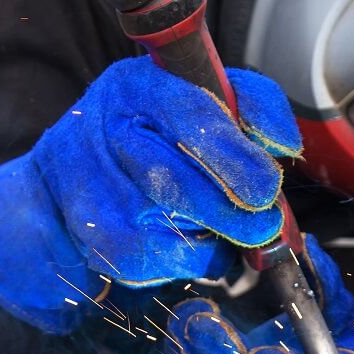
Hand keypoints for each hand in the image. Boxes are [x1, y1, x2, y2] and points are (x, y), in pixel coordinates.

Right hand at [0, 56, 300, 332]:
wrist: (71, 173)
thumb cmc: (157, 130)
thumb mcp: (204, 94)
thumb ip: (254, 107)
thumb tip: (283, 146)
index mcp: (137, 89)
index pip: (187, 118)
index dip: (232, 156)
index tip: (268, 185)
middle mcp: (106, 137)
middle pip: (173, 183)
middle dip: (231, 210)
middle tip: (265, 223)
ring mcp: (95, 196)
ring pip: (173, 234)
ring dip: (217, 238)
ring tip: (228, 224)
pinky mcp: (103, 247)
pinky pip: (169, 265)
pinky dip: (200, 258)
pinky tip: (195, 238)